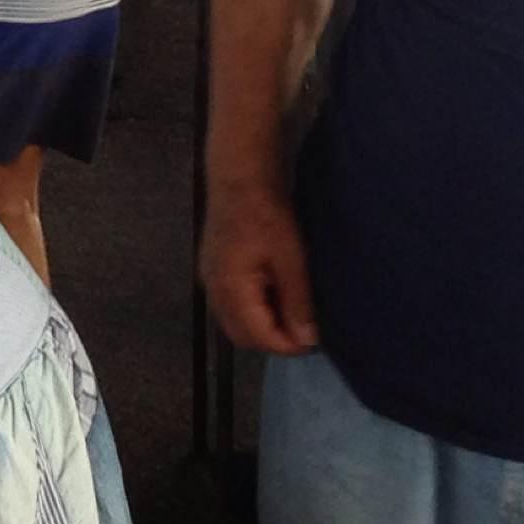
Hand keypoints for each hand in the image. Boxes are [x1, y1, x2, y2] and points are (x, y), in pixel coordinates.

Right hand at [200, 177, 320, 353]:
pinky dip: (250, 311)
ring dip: (261, 327)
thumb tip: (307, 340)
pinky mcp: (211, 269)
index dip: (287, 345)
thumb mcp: (292, 259)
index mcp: (232, 289)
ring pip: (233, 322)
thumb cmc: (269, 216)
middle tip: (304, 331)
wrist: (241, 177)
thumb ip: (297, 302)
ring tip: (291, 314)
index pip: (258, 336)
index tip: (315, 341)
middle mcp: (214, 291)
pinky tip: (272, 296)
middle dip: (272, 340)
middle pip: (241, 336)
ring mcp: (209, 280)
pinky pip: (228, 305)